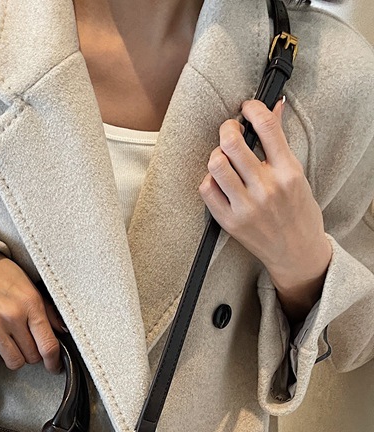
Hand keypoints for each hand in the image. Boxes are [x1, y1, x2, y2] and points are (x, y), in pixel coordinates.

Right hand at [0, 251, 65, 372]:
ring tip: (12, 343)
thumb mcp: (30, 287)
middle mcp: (11, 316)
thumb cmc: (1, 274)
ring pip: (13, 362)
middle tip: (27, 342)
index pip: (48, 344)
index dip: (53, 361)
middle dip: (32, 353)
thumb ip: (47, 311)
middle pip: (31, 356)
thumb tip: (63, 331)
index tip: (54, 366)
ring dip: (16, 357)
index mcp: (30, 304)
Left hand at [198, 98, 331, 321]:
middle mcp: (266, 187)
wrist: (296, 251)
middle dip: (227, 128)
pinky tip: (218, 180)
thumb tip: (274, 106)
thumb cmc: (298, 211)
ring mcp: (246, 205)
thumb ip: (280, 142)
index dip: (253, 108)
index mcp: (288, 171)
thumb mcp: (297, 174)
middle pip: (233, 143)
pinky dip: (209, 179)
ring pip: (216, 164)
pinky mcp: (229, 221)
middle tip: (229, 130)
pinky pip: (207, 190)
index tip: (247, 107)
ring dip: (216, 154)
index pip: (267, 127)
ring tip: (223, 156)